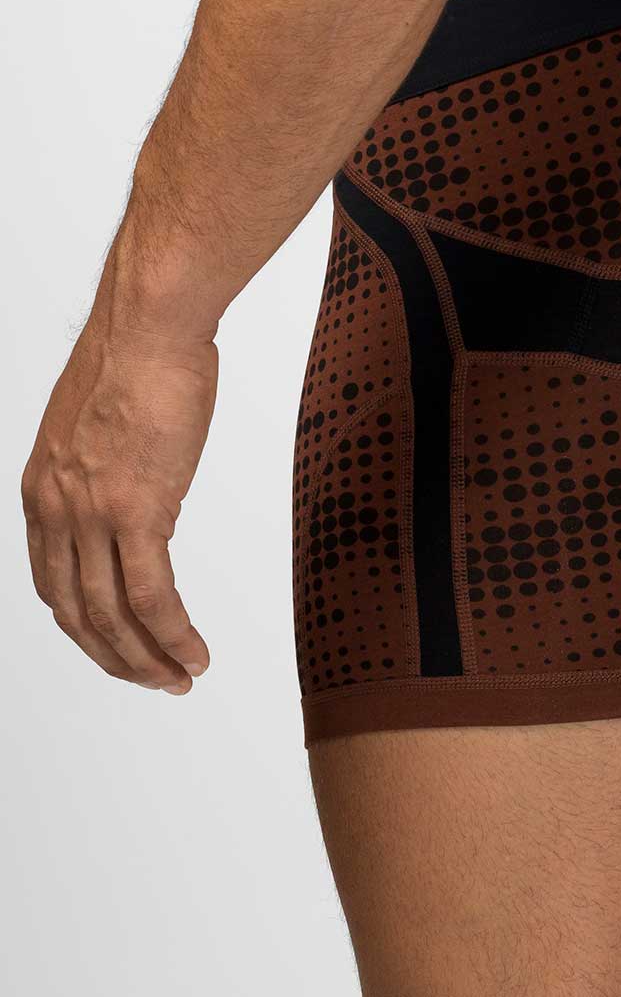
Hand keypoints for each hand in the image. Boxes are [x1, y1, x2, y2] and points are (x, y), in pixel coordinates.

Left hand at [23, 315, 216, 693]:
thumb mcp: (101, 423)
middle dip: (116, 658)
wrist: (150, 325)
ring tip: (181, 677)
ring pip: (112, 614)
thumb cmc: (139, 356)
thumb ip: (106, 470)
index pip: (54, 583)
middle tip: (154, 680)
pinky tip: (194, 651)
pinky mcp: (136, 510)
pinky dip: (173, 633)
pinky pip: (151, 594)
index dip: (86, 626)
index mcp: (42, 490)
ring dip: (148, 658)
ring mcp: (92, 514)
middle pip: (77, 612)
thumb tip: (142, 495)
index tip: (119, 644)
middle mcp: (56, 510)